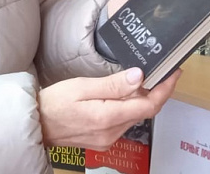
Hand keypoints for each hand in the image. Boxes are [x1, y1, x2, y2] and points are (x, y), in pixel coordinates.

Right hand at [38, 67, 180, 149]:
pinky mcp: (102, 139)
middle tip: (162, 71)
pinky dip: (130, 107)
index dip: (165, 89)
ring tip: (145, 78)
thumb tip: (139, 77)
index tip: (174, 73)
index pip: (149, 105)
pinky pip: (124, 121)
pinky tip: (126, 94)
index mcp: (108, 117)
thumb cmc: (54, 102)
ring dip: (143, 99)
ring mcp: (107, 139)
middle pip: (145, 111)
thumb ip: (112, 84)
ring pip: (135, 116)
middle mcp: (111, 132)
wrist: (35, 124)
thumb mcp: (81, 86)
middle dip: (157, 91)